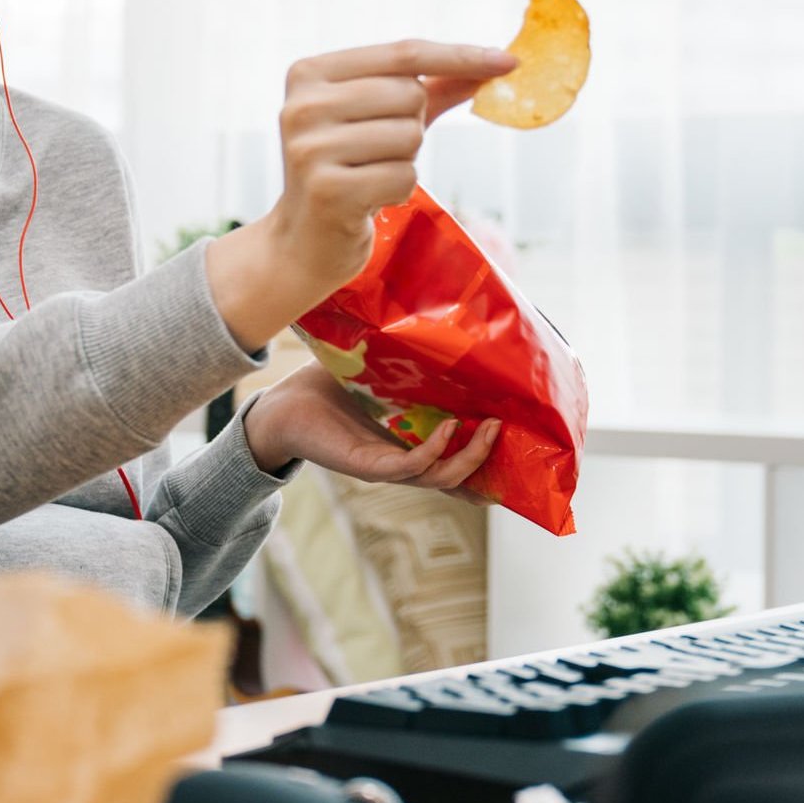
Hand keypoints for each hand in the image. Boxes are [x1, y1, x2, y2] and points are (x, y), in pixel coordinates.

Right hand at [206, 40, 516, 350]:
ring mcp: (310, 148)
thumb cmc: (349, 170)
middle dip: (413, 125)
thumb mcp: (381, 119)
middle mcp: (302, 105)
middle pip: (409, 95)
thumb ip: (432, 88)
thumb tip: (494, 63)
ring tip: (368, 175)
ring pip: (410, 136)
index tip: (509, 61)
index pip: (402, 54)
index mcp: (310, 73)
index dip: (459, 56)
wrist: (303, 241)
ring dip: (405, 160)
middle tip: (378, 151)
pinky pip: (403, 177)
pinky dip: (398, 190)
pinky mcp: (327, 190)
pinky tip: (367, 199)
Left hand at [242, 364, 500, 501]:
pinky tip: (450, 428)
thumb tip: (444, 325)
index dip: (488, 461)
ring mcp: (386, 466)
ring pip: (441, 476)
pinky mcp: (367, 466)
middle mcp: (403, 461)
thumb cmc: (328, 387)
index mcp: (410, 443)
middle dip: (489, 459)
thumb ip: (410, 360)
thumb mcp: (380, 373)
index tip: (521, 444)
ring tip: (491, 428)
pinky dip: (433, 450)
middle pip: (458, 476)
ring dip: (470, 456)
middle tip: (510, 428)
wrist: (282, 406)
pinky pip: (409, 467)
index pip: (456, 460)